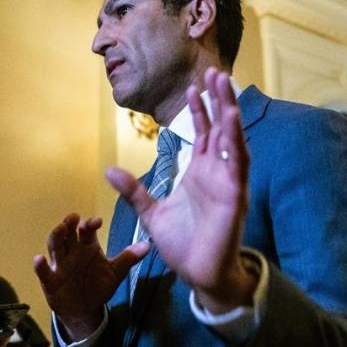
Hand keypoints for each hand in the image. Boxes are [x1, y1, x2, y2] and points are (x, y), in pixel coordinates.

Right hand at [33, 214, 148, 340]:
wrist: (86, 310)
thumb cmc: (98, 285)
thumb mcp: (115, 272)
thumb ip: (128, 258)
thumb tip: (148, 245)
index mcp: (87, 246)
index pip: (86, 230)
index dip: (89, 224)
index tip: (97, 221)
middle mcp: (72, 252)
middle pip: (67, 233)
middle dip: (68, 224)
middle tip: (73, 218)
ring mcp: (60, 265)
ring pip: (54, 247)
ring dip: (56, 237)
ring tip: (59, 229)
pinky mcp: (50, 280)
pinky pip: (43, 272)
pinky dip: (40, 266)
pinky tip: (39, 259)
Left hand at [105, 67, 256, 312]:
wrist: (197, 274)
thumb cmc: (182, 245)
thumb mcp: (151, 213)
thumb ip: (134, 191)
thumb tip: (109, 171)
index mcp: (199, 174)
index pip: (203, 134)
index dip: (200, 110)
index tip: (194, 86)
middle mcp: (216, 174)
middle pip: (220, 129)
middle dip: (218, 101)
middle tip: (216, 72)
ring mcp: (227, 183)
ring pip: (231, 139)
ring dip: (229, 112)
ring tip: (226, 84)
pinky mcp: (234, 196)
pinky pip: (237, 163)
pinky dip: (235, 140)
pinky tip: (232, 119)